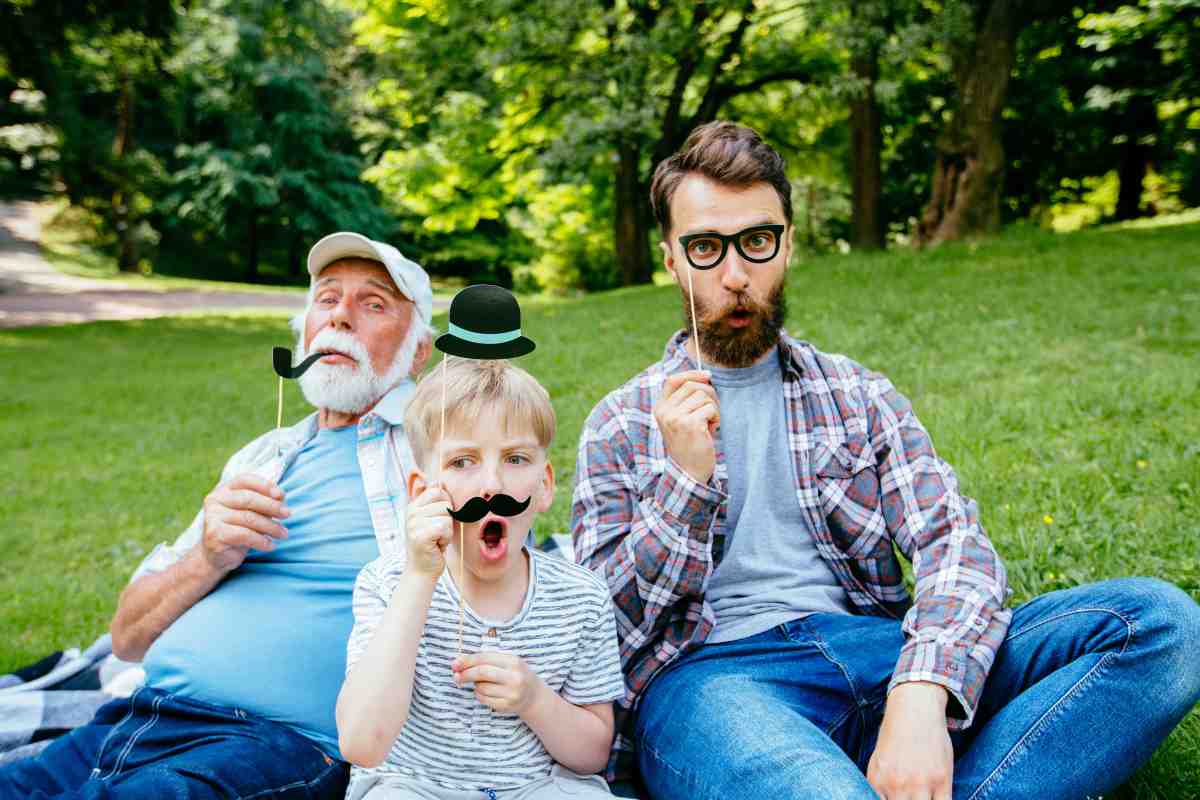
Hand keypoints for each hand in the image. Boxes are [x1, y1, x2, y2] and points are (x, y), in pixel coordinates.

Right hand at [201, 473, 289, 574]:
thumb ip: (265, 502)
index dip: (265, 485)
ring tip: (283, 534)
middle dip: (272, 506)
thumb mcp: (253, 513)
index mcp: (224, 490)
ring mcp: (212, 516)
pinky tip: (271, 546)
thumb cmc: (239, 530)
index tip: (281, 495)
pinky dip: (262, 541)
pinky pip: (245, 535)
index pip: (245, 480)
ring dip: (271, 527)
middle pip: (248, 498)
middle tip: (288, 514)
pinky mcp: (214, 534)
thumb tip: (281, 496)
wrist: (218, 557)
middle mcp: (215, 500)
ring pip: (249, 518)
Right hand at [405, 482, 452, 578]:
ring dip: (447, 530)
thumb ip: (433, 501)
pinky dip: (446, 537)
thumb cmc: (431, 543)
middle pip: (445, 503)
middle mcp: (411, 512)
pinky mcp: (420, 535)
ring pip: (446, 516)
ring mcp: (413, 524)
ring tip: (437, 539)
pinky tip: (437, 544)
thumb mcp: (432, 519)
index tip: (439, 518)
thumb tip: (435, 480)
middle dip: (448, 519)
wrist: (422, 570)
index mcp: (413, 506)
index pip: (437, 490)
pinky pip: (444, 527)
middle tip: (438, 532)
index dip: (446, 504)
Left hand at [451, 651, 544, 715]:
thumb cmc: (514, 674)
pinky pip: (484, 699)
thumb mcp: (506, 662)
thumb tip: (458, 663)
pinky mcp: (507, 705)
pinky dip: (479, 695)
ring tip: (482, 683)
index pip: (485, 658)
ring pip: (481, 688)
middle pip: (482, 673)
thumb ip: (484, 660)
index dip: (467, 661)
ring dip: (475, 685)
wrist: (533, 695)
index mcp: (513, 661)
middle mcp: (514, 677)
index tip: (455, 664)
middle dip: (466, 674)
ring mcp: (511, 693)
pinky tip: (486, 692)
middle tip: (456, 676)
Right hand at [653, 370, 719, 483]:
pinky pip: (711, 408)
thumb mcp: (681, 419)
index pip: (673, 380)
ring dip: (713, 409)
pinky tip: (711, 431)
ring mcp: (676, 417)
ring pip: (704, 396)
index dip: (691, 374)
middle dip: (709, 395)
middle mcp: (665, 411)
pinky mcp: (690, 424)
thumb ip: (686, 400)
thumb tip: (706, 376)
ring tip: (709, 424)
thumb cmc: (689, 444)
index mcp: (660, 408)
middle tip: (712, 412)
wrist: (689, 472)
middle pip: (693, 386)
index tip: (707, 376)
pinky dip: (716, 418)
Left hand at [867, 682, 953, 799]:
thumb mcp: (877, 762)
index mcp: (878, 782)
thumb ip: (878, 788)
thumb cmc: (895, 736)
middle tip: (911, 797)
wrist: (915, 710)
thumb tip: (878, 799)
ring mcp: (920, 783)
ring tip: (922, 796)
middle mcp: (896, 785)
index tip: (897, 798)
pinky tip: (936, 798)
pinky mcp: (942, 780)